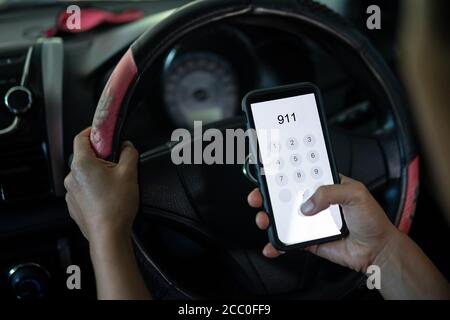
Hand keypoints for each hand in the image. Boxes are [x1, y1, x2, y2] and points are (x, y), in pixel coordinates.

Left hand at [64, 128, 138, 242]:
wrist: (108, 234)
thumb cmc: (116, 206)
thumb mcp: (129, 173)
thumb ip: (129, 153)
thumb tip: (128, 147)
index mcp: (82, 164)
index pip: (81, 138)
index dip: (93, 132)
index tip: (104, 133)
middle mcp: (72, 177)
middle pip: (85, 157)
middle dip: (102, 156)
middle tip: (118, 163)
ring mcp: (71, 192)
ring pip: (85, 174)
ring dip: (99, 174)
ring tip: (115, 184)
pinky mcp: (74, 204)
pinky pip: (84, 189)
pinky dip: (95, 188)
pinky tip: (109, 196)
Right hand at [247, 175, 400, 271]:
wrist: (376, 250)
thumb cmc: (371, 219)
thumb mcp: (356, 194)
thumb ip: (329, 193)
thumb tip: (307, 204)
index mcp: (324, 184)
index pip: (299, 174)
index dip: (282, 172)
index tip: (268, 171)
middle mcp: (314, 201)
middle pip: (284, 195)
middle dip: (267, 195)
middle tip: (259, 197)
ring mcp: (309, 220)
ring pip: (282, 217)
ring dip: (268, 217)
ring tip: (264, 220)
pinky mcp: (307, 239)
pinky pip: (288, 239)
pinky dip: (277, 243)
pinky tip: (272, 244)